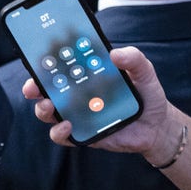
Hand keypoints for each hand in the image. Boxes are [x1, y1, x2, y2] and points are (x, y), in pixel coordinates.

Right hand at [21, 46, 182, 165]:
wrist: (157, 125)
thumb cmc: (146, 95)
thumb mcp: (144, 72)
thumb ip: (134, 59)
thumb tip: (115, 54)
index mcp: (86, 73)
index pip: (59, 64)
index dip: (44, 60)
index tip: (37, 55)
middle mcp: (77, 93)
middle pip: (46, 88)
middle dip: (33, 86)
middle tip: (33, 86)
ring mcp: (77, 114)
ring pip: (48, 112)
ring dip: (43, 109)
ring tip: (50, 106)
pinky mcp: (82, 133)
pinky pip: (62, 136)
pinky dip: (60, 132)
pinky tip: (68, 126)